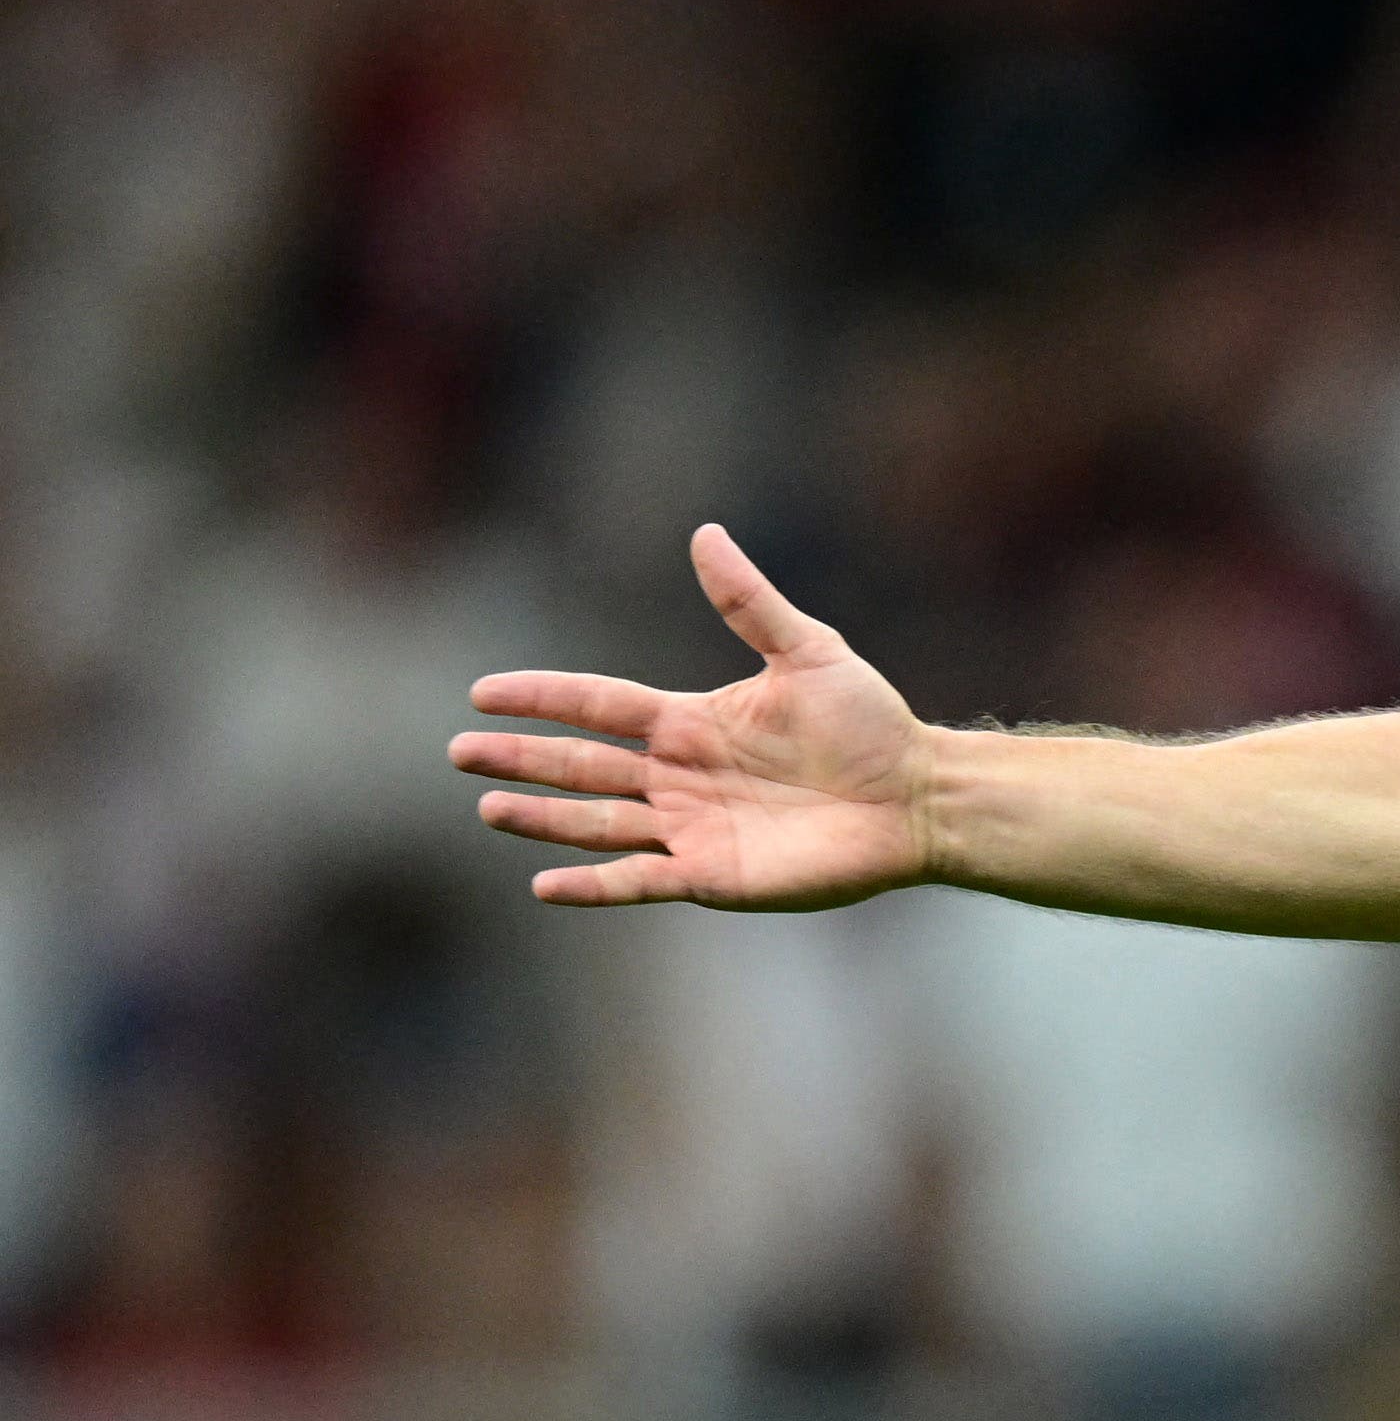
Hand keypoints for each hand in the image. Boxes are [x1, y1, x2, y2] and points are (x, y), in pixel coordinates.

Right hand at [452, 525, 937, 910]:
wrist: (918, 796)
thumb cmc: (872, 724)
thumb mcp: (810, 652)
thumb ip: (750, 602)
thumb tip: (704, 533)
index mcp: (691, 722)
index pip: (598, 705)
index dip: (541, 698)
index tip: (482, 692)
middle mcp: (679, 776)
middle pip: (582, 765)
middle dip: (522, 760)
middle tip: (460, 752)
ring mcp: (691, 827)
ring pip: (597, 823)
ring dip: (543, 818)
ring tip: (488, 808)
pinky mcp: (714, 875)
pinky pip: (641, 880)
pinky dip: (595, 886)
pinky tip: (545, 885)